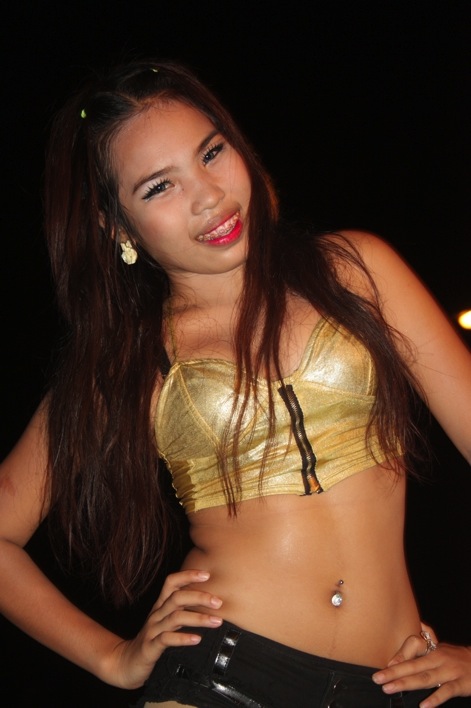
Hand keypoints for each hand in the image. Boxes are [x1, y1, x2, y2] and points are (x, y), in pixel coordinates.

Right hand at [103, 569, 222, 688]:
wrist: (128, 663)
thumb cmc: (154, 639)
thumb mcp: (167, 621)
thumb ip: (183, 610)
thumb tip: (211, 603)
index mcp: (161, 605)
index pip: (171, 582)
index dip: (187, 575)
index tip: (207, 574)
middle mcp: (157, 614)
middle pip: (177, 598)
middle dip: (199, 596)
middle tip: (218, 602)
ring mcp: (153, 630)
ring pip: (175, 618)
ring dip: (198, 618)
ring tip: (217, 622)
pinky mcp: (150, 647)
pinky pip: (166, 639)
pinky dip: (182, 638)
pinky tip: (197, 639)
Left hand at [372, 625, 470, 706]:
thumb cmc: (457, 658)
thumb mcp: (441, 648)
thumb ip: (427, 641)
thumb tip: (418, 624)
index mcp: (432, 651)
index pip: (412, 651)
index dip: (398, 658)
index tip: (383, 666)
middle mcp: (438, 659)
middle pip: (413, 666)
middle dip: (394, 672)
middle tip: (377, 678)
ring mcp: (449, 671)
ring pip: (425, 678)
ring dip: (406, 683)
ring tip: (390, 688)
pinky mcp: (460, 684)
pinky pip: (446, 691)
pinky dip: (435, 698)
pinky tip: (424, 705)